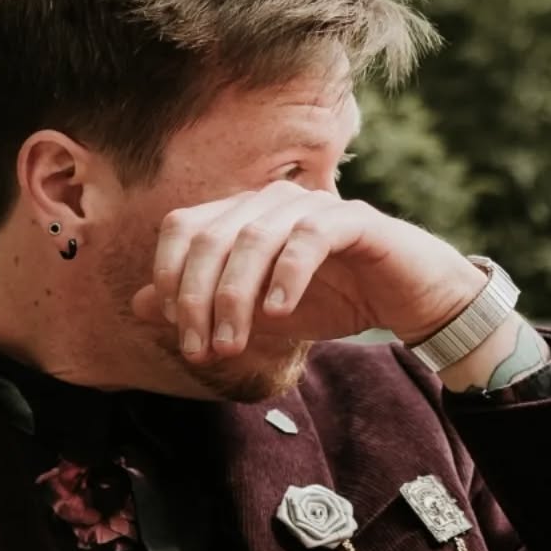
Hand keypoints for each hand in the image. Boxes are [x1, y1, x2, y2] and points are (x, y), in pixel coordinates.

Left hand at [130, 183, 484, 361]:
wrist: (411, 300)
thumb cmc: (337, 300)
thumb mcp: (260, 313)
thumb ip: (207, 307)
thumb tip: (139, 307)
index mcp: (245, 214)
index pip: (184, 228)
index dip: (169, 276)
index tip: (175, 331)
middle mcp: (274, 200)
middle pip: (213, 234)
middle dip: (197, 298)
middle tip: (202, 351)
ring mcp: (315, 205)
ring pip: (255, 237)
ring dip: (236, 296)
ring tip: (234, 345)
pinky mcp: (355, 221)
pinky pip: (311, 237)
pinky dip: (288, 275)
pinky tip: (280, 313)